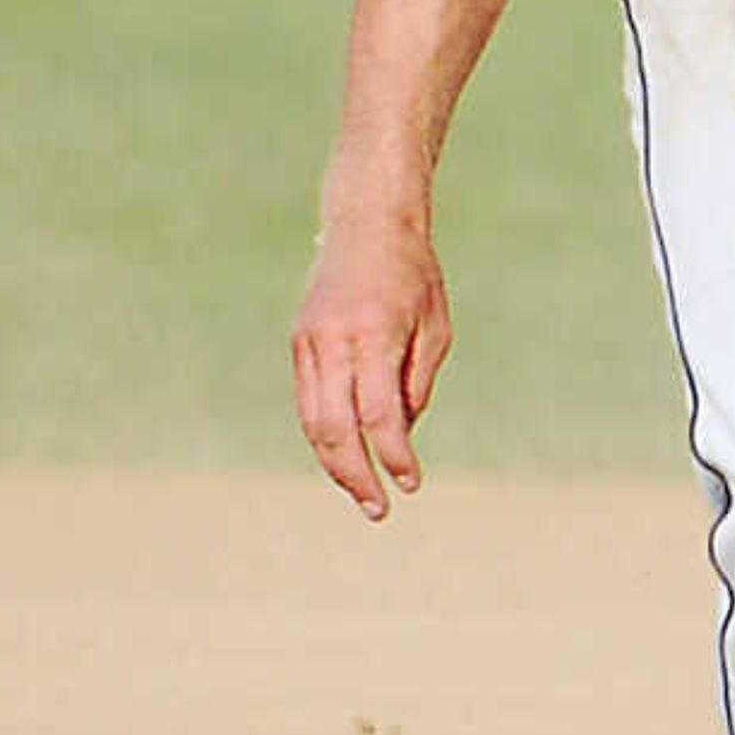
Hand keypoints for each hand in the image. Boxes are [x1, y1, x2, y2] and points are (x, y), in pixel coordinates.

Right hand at [290, 215, 450, 519]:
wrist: (367, 224)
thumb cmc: (415, 276)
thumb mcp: (435, 328)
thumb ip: (416, 383)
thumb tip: (398, 433)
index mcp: (375, 337)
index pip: (379, 416)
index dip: (394, 456)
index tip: (412, 482)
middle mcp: (334, 342)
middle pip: (335, 429)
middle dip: (356, 475)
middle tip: (380, 509)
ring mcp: (309, 343)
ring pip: (312, 421)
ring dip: (334, 464)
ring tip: (361, 494)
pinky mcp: (299, 343)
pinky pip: (308, 401)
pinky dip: (324, 434)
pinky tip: (344, 457)